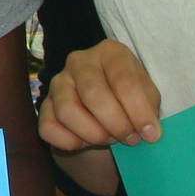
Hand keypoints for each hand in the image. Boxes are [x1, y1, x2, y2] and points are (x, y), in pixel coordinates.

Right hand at [38, 40, 162, 151]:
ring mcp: (58, 82)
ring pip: (67, 111)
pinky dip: (71, 142)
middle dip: (116, 124)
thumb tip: (148, 132)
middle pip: (93, 94)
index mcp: (109, 52)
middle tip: (129, 138)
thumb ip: (148, 110)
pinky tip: (86, 141)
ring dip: (94, 134)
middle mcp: (79, 61)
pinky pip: (49, 128)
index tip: (150, 134)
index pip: (123, 80)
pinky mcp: (44, 106)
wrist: (103, 112)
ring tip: (109, 138)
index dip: (138, 111)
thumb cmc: (127, 100)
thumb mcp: (147, 97)